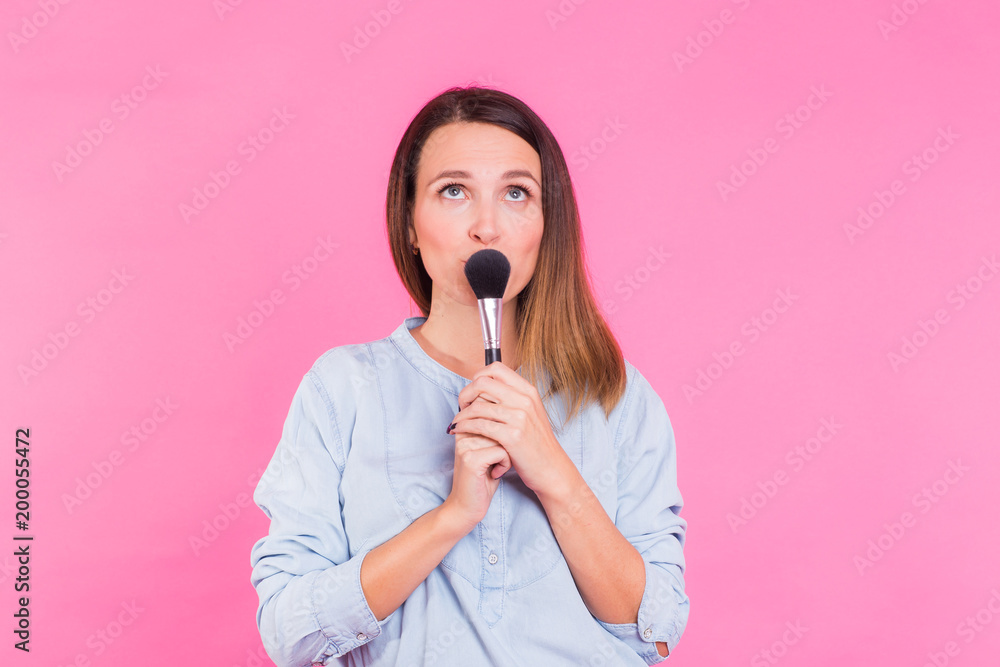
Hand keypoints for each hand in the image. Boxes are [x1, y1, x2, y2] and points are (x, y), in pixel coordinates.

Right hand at [442, 397, 510, 529]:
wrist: (468, 506)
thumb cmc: (484, 476)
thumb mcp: (490, 447)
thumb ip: (495, 427)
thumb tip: (514, 408)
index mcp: (466, 424)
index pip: (491, 408)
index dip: (503, 427)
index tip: (498, 447)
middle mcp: (463, 430)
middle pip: (499, 421)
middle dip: (507, 440)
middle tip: (498, 457)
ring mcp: (465, 444)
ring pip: (503, 436)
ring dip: (508, 454)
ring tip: (496, 466)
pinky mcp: (471, 459)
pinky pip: (502, 451)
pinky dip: (505, 464)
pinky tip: (495, 473)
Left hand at [449, 362, 573, 497]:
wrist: (551, 468)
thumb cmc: (536, 442)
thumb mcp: (530, 412)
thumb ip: (512, 398)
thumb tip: (485, 387)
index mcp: (528, 391)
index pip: (496, 369)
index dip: (478, 376)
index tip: (472, 391)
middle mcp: (525, 400)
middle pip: (482, 383)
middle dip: (465, 394)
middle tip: (461, 406)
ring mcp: (519, 417)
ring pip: (477, 406)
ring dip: (461, 414)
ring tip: (456, 422)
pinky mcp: (512, 436)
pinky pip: (479, 425)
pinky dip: (465, 426)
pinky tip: (460, 430)